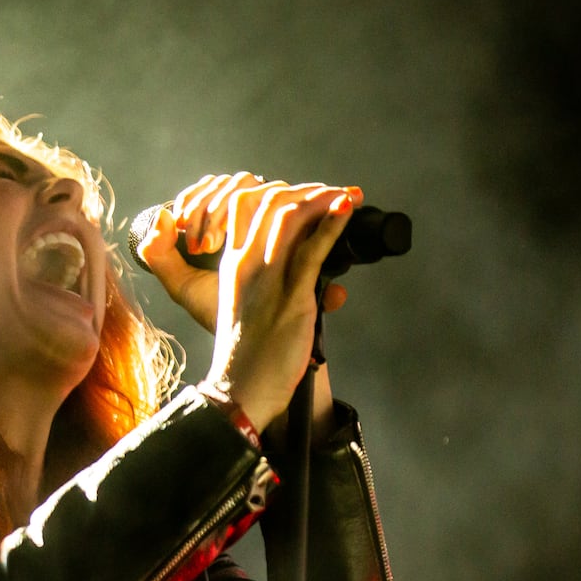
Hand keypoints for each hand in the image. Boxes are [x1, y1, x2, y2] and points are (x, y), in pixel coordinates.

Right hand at [139, 175, 362, 433]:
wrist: (241, 390)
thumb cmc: (247, 354)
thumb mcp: (247, 305)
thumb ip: (267, 278)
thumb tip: (300, 259)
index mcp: (232, 264)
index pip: (245, 204)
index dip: (279, 190)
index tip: (308, 196)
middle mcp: (246, 264)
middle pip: (270, 201)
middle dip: (309, 190)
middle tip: (337, 192)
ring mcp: (267, 279)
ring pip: (290, 217)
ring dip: (324, 199)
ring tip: (348, 195)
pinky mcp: (291, 298)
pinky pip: (312, 251)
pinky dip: (332, 224)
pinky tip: (346, 210)